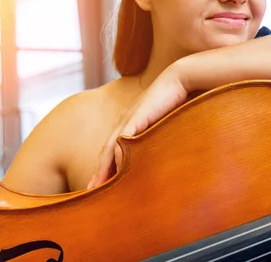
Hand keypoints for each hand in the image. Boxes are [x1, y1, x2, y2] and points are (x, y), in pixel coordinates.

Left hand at [87, 65, 188, 188]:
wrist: (180, 79)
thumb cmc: (177, 100)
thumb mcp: (164, 122)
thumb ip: (157, 136)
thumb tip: (160, 154)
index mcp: (131, 124)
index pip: (114, 149)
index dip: (106, 167)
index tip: (100, 185)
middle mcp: (125, 122)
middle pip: (107, 151)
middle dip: (98, 172)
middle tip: (90, 192)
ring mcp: (129, 120)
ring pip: (111, 148)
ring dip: (103, 168)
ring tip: (96, 186)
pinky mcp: (137, 118)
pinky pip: (123, 139)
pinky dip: (117, 154)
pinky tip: (115, 168)